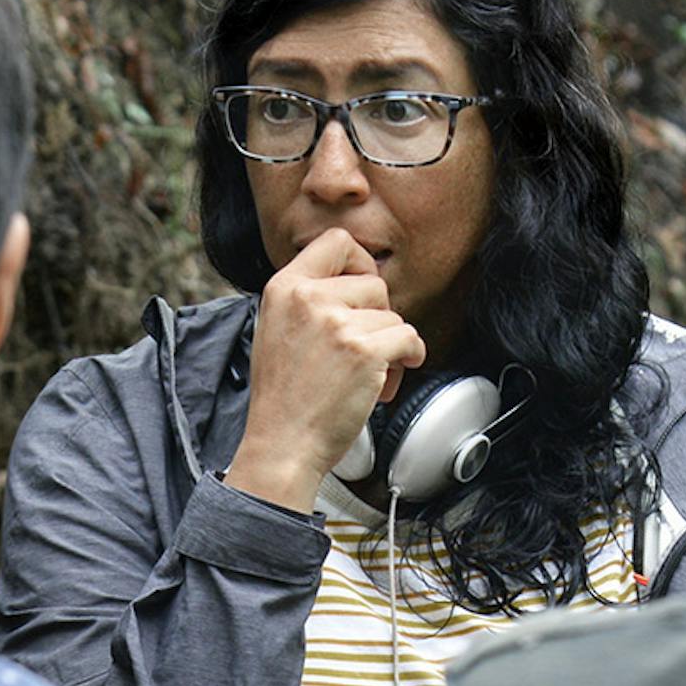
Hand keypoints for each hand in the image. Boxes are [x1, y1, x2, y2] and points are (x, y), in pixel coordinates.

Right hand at [224, 230, 425, 513]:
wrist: (282, 444)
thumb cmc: (282, 397)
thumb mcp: (276, 330)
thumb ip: (307, 300)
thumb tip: (354, 283)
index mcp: (284, 288)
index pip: (337, 241)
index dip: (360, 263)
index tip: (362, 292)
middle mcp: (309, 298)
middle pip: (374, 282)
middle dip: (378, 316)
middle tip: (363, 348)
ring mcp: (337, 323)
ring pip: (393, 316)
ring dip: (390, 346)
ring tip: (366, 376)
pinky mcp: (364, 351)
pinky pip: (409, 338)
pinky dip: (408, 359)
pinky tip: (387, 379)